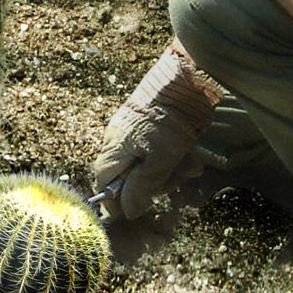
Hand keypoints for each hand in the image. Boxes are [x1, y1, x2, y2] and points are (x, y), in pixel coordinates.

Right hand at [92, 48, 222, 219]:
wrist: (186, 80)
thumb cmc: (169, 122)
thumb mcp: (158, 160)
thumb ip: (141, 188)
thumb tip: (127, 212)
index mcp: (115, 147)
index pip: (104, 181)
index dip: (116, 199)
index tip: (136, 208)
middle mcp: (120, 138)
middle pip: (128, 174)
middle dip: (152, 183)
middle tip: (174, 181)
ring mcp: (136, 130)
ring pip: (147, 162)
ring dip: (169, 170)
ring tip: (188, 166)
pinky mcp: (152, 123)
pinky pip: (159, 148)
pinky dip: (173, 155)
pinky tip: (189, 154)